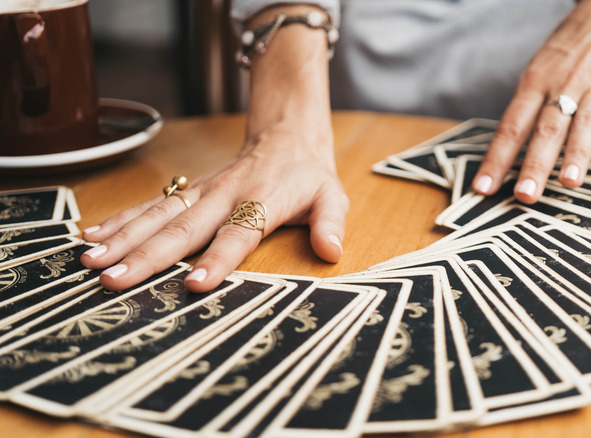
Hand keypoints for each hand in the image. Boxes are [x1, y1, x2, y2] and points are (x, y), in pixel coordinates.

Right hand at [80, 121, 347, 291]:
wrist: (285, 137)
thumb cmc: (308, 175)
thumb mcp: (332, 196)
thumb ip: (331, 223)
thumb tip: (331, 250)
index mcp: (262, 201)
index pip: (239, 234)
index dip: (219, 259)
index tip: (196, 283)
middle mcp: (225, 196)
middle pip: (184, 228)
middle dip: (148, 255)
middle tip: (115, 279)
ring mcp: (202, 191)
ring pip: (158, 215)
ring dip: (124, 237)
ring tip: (91, 260)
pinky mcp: (188, 190)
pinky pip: (151, 204)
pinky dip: (121, 219)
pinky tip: (91, 235)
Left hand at [472, 0, 590, 201]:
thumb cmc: (567, 53)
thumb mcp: (538, 72)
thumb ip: (527, 111)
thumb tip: (505, 156)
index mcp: (534, 84)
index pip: (510, 127)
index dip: (496, 159)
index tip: (482, 189)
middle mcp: (562, 87)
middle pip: (546, 130)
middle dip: (535, 164)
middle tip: (524, 195)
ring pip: (585, 126)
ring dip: (577, 156)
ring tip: (569, 182)